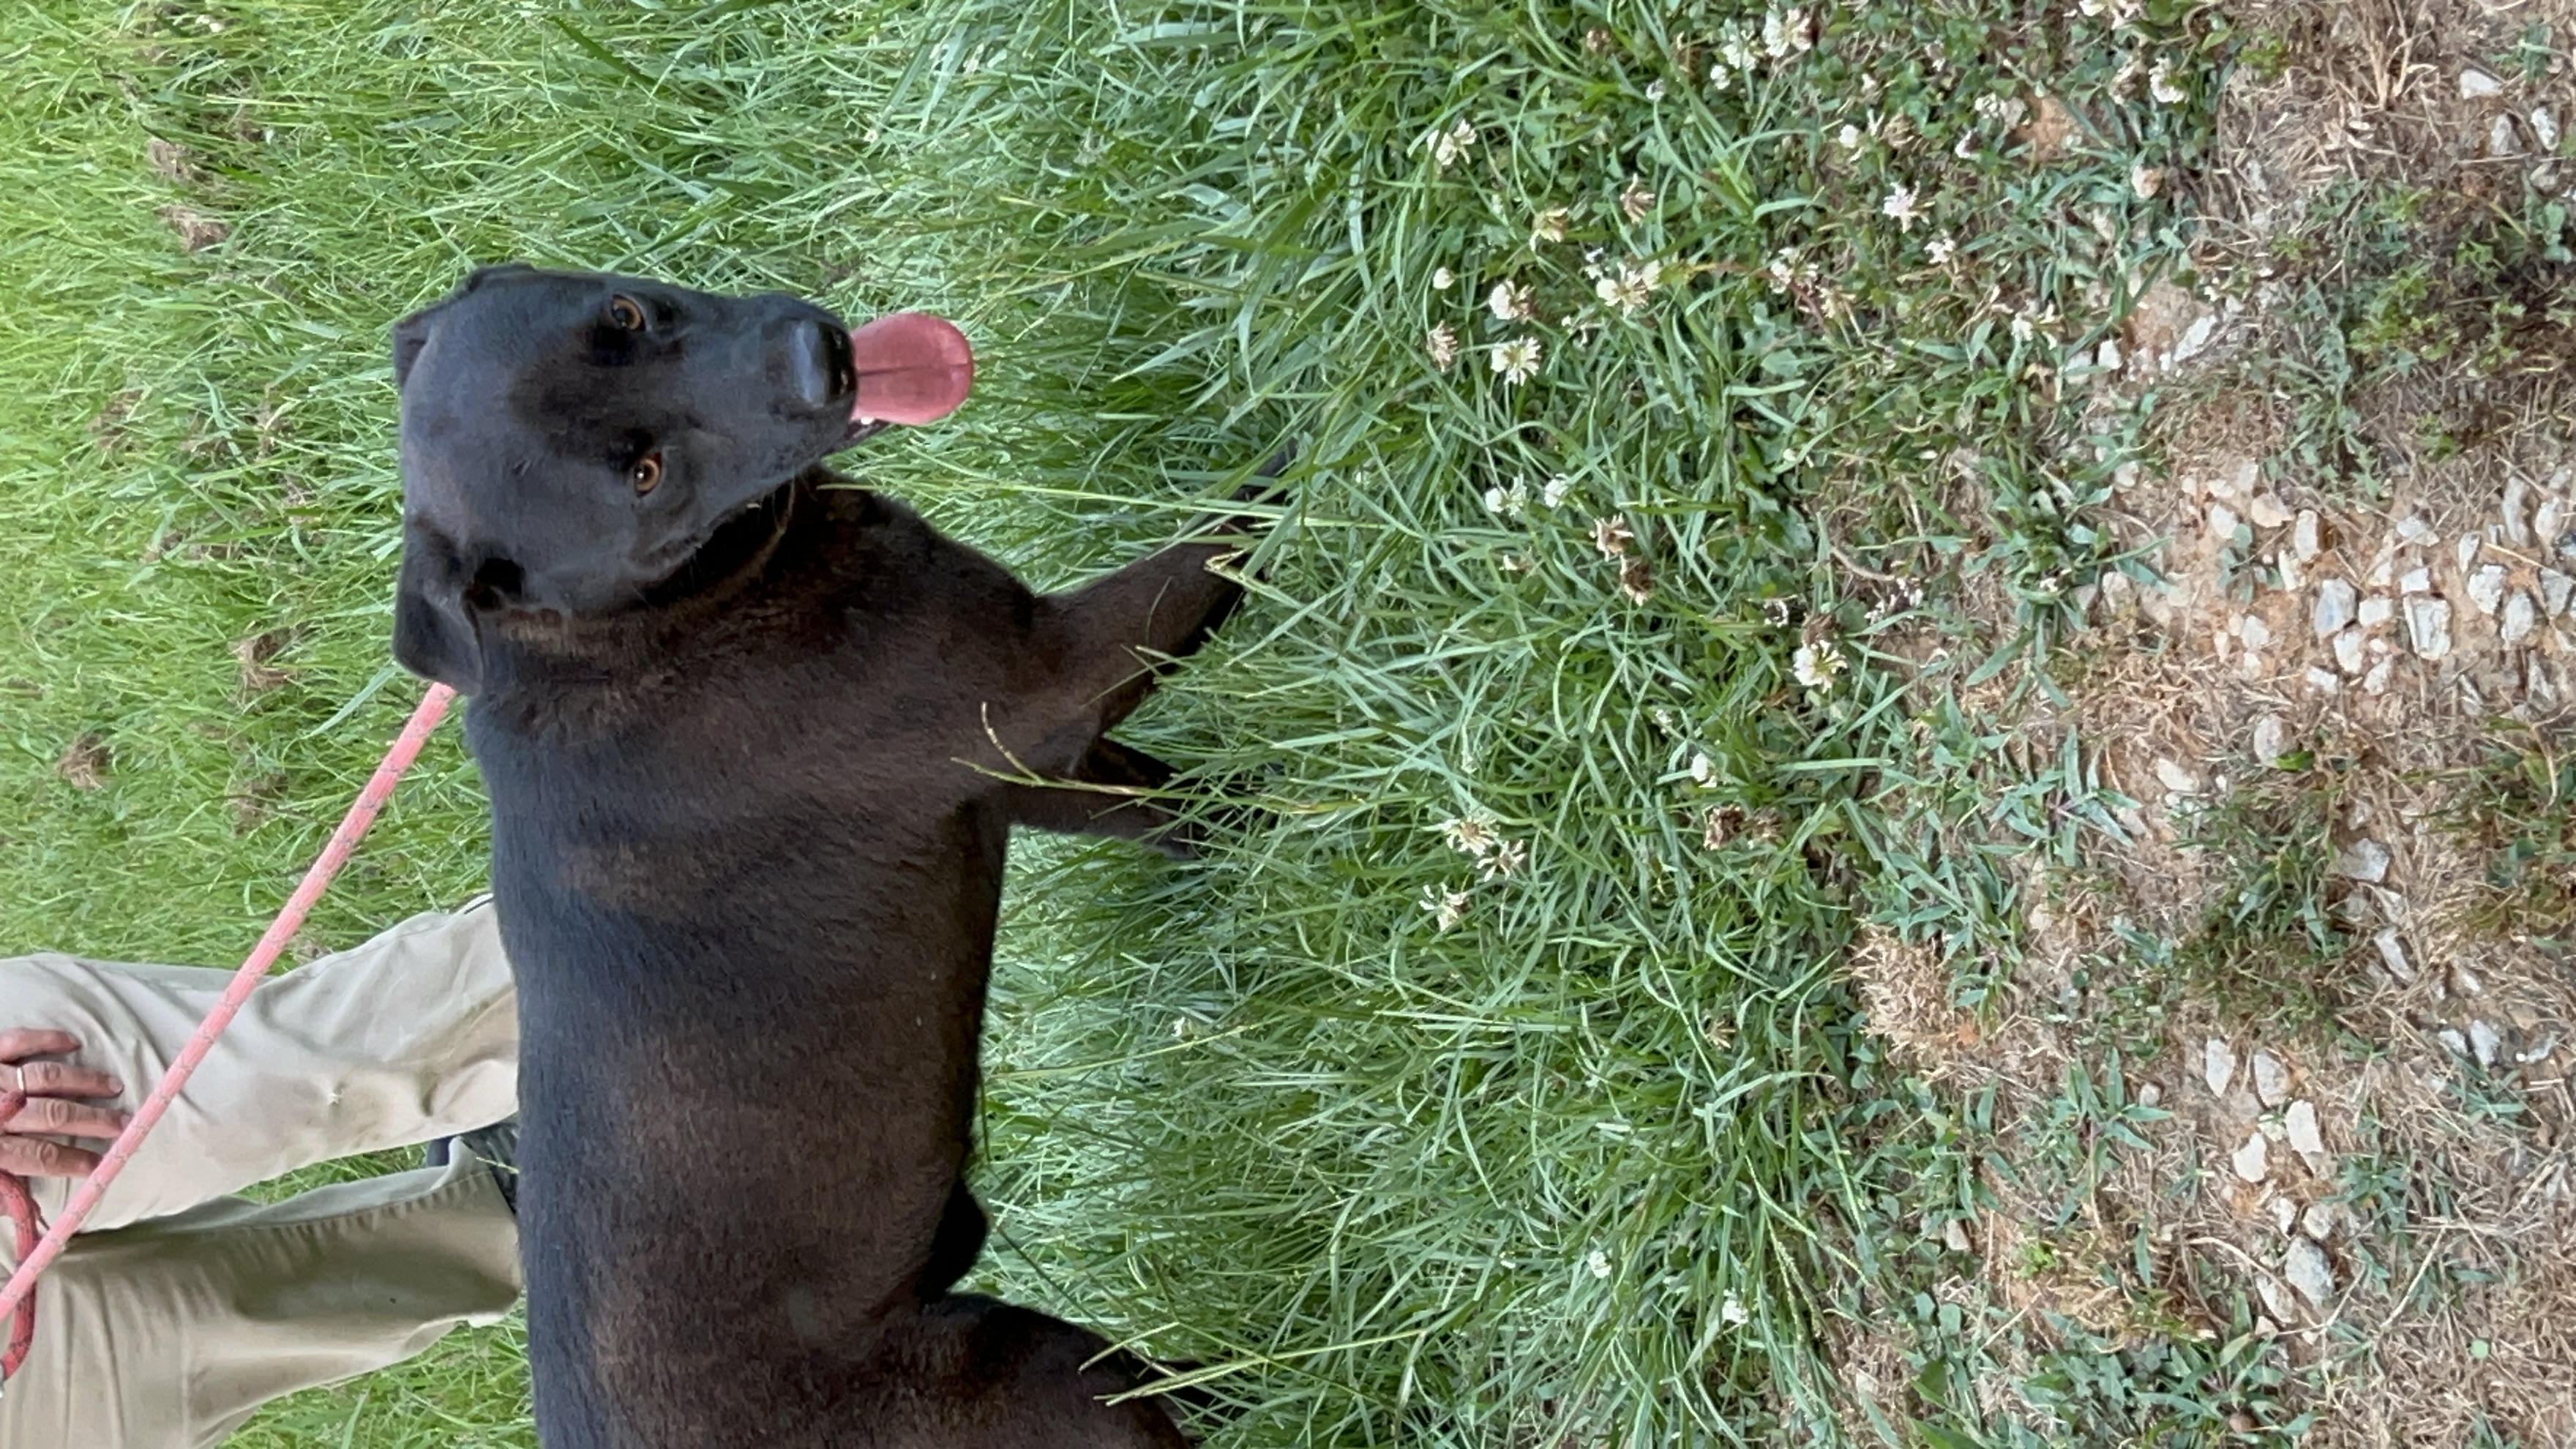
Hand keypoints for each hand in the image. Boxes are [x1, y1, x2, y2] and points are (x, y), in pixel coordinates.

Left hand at [0, 1030, 128, 1179]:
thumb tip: (27, 1209)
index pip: (39, 1157)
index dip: (74, 1161)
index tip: (100, 1164)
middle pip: (53, 1115)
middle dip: (94, 1121)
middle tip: (124, 1123)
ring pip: (46, 1076)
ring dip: (85, 1081)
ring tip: (112, 1086)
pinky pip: (17, 1040)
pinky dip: (47, 1039)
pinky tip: (72, 1043)